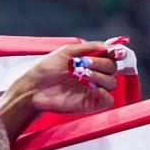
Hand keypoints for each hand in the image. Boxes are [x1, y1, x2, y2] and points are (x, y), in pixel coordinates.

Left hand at [5, 40, 125, 118]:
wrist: (33, 87)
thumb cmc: (46, 69)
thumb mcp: (67, 51)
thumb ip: (91, 47)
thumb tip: (111, 45)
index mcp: (91, 62)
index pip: (112, 56)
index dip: (116, 53)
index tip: (115, 51)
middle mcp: (95, 75)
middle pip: (113, 68)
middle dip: (101, 63)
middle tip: (83, 63)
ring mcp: (93, 90)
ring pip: (112, 82)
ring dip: (99, 76)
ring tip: (81, 75)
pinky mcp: (91, 103)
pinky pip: (109, 100)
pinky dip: (105, 93)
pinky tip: (93, 88)